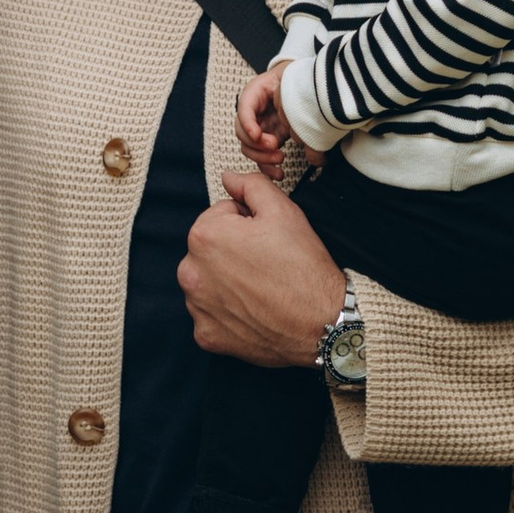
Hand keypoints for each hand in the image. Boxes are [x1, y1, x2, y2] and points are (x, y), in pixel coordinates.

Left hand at [178, 170, 340, 368]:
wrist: (323, 323)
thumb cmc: (303, 266)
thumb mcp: (283, 211)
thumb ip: (250, 185)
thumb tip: (228, 177)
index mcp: (204, 236)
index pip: (220, 216)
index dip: (247, 224)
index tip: (267, 241)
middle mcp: (190, 272)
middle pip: (210, 250)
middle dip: (233, 252)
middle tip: (267, 264)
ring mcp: (197, 308)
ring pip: (208, 282)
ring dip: (227, 282)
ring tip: (261, 288)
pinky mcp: (206, 335)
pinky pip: (211, 316)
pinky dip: (228, 314)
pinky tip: (254, 312)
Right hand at [234, 68, 295, 173]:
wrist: (297, 83)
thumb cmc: (288, 79)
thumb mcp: (283, 78)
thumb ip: (281, 91)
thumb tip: (285, 111)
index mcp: (252, 96)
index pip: (243, 111)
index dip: (248, 125)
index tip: (258, 135)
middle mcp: (252, 115)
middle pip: (242, 135)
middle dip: (256, 144)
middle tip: (274, 146)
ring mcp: (260, 130)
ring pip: (249, 149)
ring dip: (262, 158)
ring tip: (279, 158)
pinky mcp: (269, 142)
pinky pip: (262, 158)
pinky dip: (268, 168)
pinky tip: (278, 173)